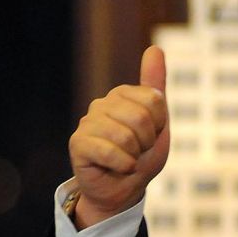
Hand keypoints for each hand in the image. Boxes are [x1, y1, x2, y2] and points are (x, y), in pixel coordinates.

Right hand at [68, 46, 169, 228]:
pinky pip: (109, 151)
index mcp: (123, 95)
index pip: (155, 100)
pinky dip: (122, 165)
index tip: (151, 135)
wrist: (124, 188)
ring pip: (126, 136)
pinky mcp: (78, 143)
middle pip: (141, 118)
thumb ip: (155, 85)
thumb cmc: (142, 156)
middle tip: (138, 151)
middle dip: (147, 142)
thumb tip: (155, 48)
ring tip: (127, 159)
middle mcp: (102, 103)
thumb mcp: (158, 122)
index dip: (159, 125)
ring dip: (134, 155)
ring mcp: (88, 122)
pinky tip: (118, 168)